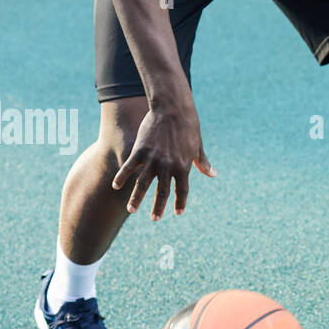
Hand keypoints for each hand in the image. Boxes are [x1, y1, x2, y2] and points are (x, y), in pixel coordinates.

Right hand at [111, 100, 215, 218]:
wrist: (173, 109)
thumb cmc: (188, 127)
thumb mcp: (197, 146)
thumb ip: (202, 163)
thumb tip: (213, 174)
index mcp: (183, 167)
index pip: (182, 190)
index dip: (180, 202)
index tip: (177, 212)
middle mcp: (168, 166)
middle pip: (162, 192)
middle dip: (158, 207)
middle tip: (155, 219)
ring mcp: (153, 159)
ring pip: (143, 184)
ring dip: (137, 198)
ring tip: (131, 210)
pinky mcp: (140, 151)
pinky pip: (129, 168)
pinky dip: (121, 177)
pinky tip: (115, 186)